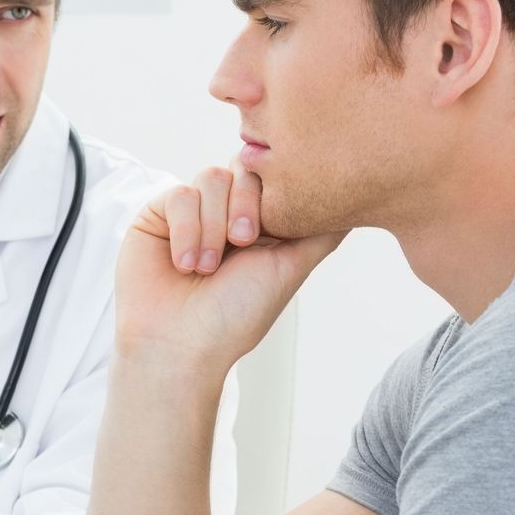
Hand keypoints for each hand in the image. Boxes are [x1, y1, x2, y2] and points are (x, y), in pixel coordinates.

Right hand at [116, 159, 343, 371]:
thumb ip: (321, 232)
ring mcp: (193, 212)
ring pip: (211, 176)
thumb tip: (356, 201)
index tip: (265, 236)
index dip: (273, 195)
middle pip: (244, 167)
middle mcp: (226, 212)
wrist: (179, 346)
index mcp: (260, 223)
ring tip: (208, 267)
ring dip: (213, 223)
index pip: (273, 177)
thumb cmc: (235, 317)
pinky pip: (178, 194)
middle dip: (246, 205)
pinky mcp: (158, 215)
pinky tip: (186, 264)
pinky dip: (186, 229)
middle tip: (243, 243)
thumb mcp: (291, 269)